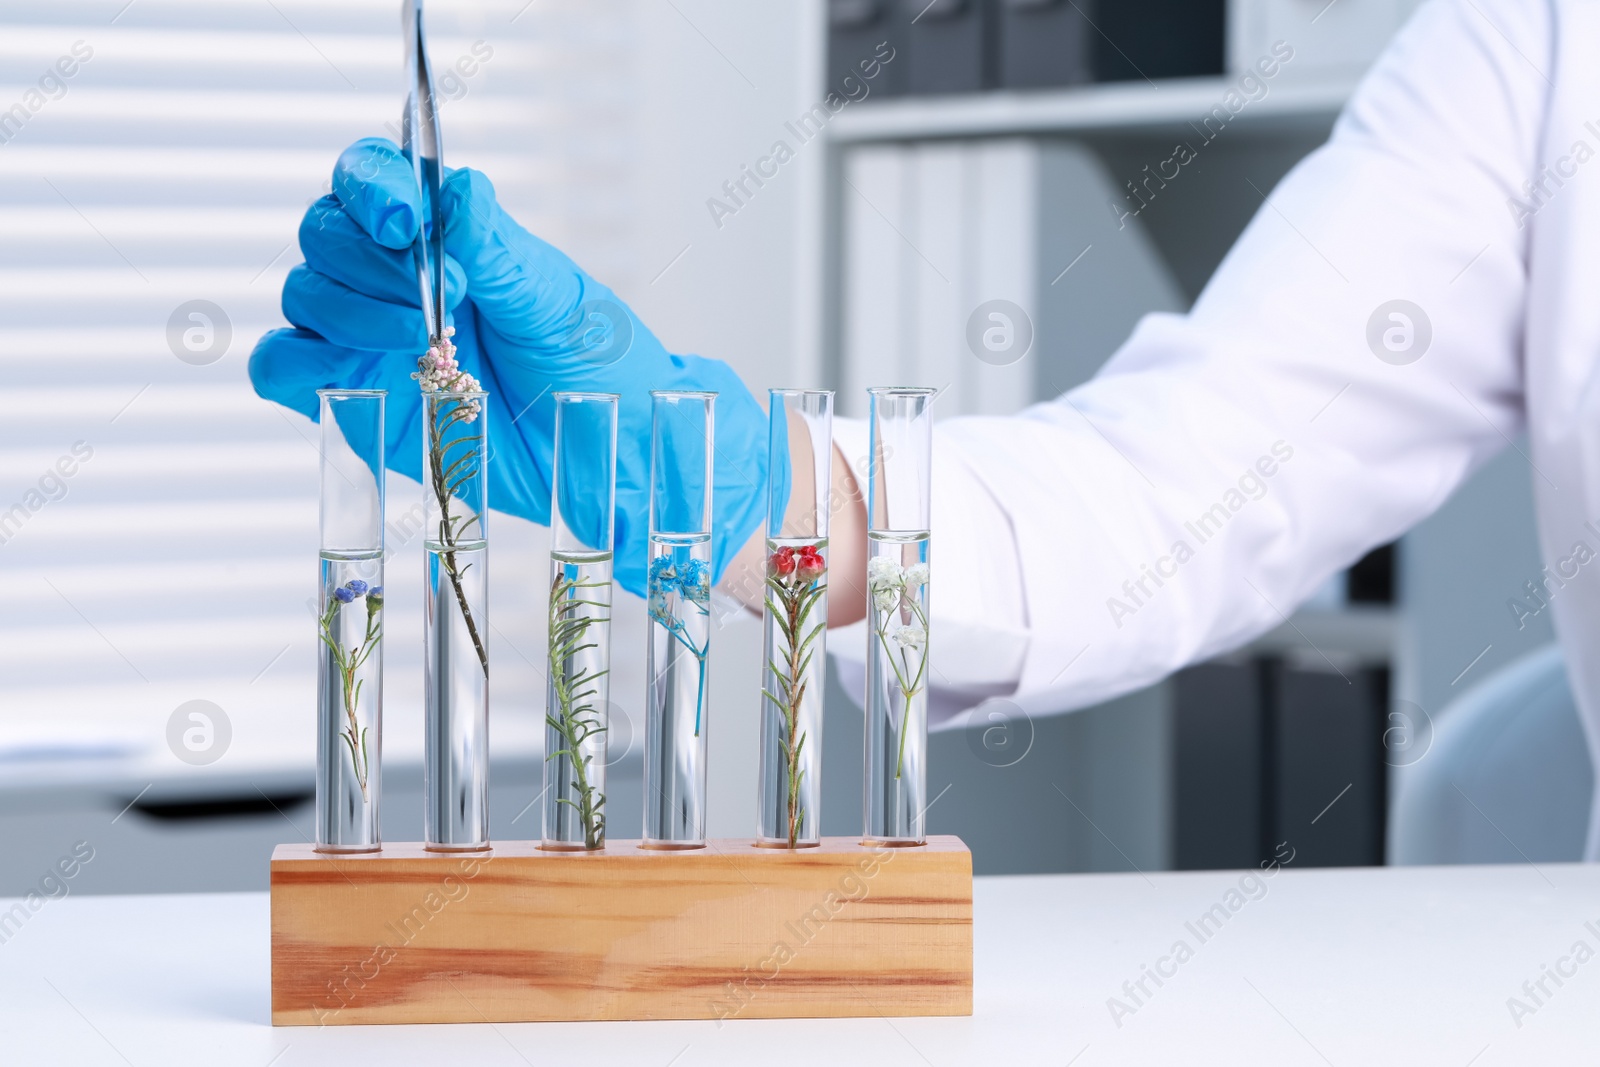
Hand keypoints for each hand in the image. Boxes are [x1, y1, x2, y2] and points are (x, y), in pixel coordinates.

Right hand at [249, 138, 771, 594]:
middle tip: (445, 295)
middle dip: (370, 259)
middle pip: (324, 232)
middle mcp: (388, 277)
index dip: (372, 186)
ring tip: (427, 338)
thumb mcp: (553, 296)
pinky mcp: (349, 396)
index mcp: (438, 232)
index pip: (370, 175)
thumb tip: (454, 192)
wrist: (602, 448)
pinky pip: (281, 368)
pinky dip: (296, 363)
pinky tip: (353, 370)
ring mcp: (363, 336)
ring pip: (303, 294)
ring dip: (352, 310)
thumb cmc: (590, 361)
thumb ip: (494, 246)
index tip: (407, 222)